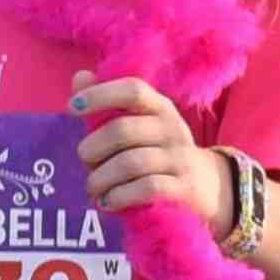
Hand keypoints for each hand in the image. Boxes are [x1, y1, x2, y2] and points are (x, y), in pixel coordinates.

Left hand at [71, 73, 216, 222]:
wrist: (207, 187)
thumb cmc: (158, 152)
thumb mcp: (138, 125)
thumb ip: (108, 104)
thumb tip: (80, 77)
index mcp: (159, 108)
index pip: (133, 91)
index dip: (101, 95)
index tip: (72, 107)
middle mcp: (172, 128)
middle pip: (123, 130)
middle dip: (93, 149)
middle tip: (85, 162)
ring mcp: (180, 158)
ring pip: (131, 162)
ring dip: (102, 178)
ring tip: (93, 188)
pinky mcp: (184, 187)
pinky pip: (148, 188)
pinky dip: (120, 196)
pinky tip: (108, 202)